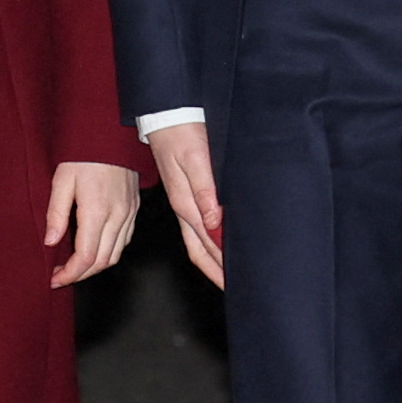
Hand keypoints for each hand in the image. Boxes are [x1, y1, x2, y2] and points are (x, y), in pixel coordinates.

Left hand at [46, 161, 142, 285]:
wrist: (110, 135)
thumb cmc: (84, 154)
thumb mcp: (62, 180)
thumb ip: (56, 214)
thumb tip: (51, 242)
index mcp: (96, 211)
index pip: (86, 257)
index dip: (70, 274)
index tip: (55, 279)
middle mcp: (117, 216)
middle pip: (102, 262)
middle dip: (80, 275)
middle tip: (61, 276)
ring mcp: (129, 214)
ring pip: (115, 255)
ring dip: (95, 267)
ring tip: (75, 267)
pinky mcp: (134, 209)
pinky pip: (124, 241)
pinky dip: (109, 253)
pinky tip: (94, 250)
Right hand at [147, 122, 225, 288]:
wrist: (164, 114)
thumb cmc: (181, 133)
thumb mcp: (196, 159)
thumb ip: (206, 190)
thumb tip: (214, 222)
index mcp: (186, 203)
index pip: (206, 243)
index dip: (221, 264)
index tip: (237, 281)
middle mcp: (183, 207)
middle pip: (199, 250)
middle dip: (215, 271)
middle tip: (234, 289)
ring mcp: (182, 202)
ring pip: (196, 241)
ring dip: (212, 260)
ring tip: (227, 275)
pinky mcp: (184, 193)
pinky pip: (195, 227)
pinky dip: (207, 242)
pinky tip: (218, 243)